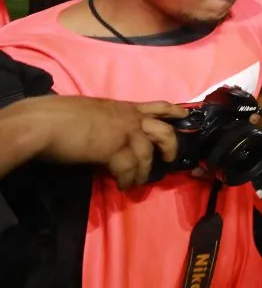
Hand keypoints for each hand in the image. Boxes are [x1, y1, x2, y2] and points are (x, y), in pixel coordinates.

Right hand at [21, 95, 186, 189]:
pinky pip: (129, 169)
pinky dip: (127, 180)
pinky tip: (123, 186)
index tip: (186, 115)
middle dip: (170, 146)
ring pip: (147, 155)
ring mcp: (124, 132)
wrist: (43, 123)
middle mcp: (129, 118)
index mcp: (123, 107)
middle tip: (169, 159)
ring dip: (143, 172)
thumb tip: (106, 135)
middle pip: (163, 131)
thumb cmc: (58, 115)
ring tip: (136, 183)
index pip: (157, 106)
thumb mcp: (91, 113)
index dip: (174, 111)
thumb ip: (106, 122)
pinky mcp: (115, 149)